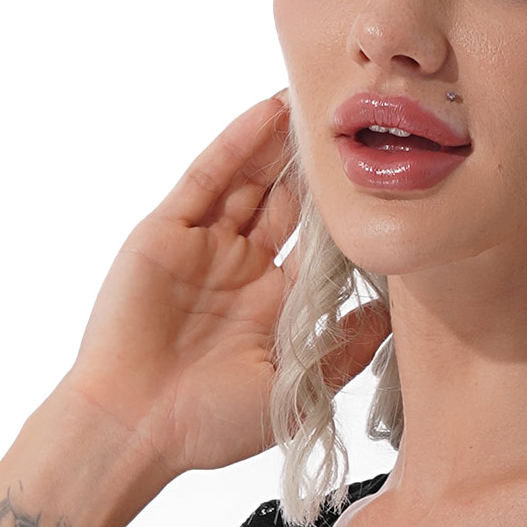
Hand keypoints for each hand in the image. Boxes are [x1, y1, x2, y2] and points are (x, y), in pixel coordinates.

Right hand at [60, 93, 390, 477]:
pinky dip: (237, 143)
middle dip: (317, 168)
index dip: (346, 215)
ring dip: (282, 143)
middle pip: (287, 204)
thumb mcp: (293, 391)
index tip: (384, 180)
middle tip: (356, 121)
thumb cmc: (207, 424)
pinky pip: (206, 178)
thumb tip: (392, 315)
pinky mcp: (166, 232)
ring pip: (250, 181)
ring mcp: (203, 248)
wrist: (134, 428)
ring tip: (318, 99)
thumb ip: (341, 350)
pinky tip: (268, 113)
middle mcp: (241, 271)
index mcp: (274, 307)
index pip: (319, 247)